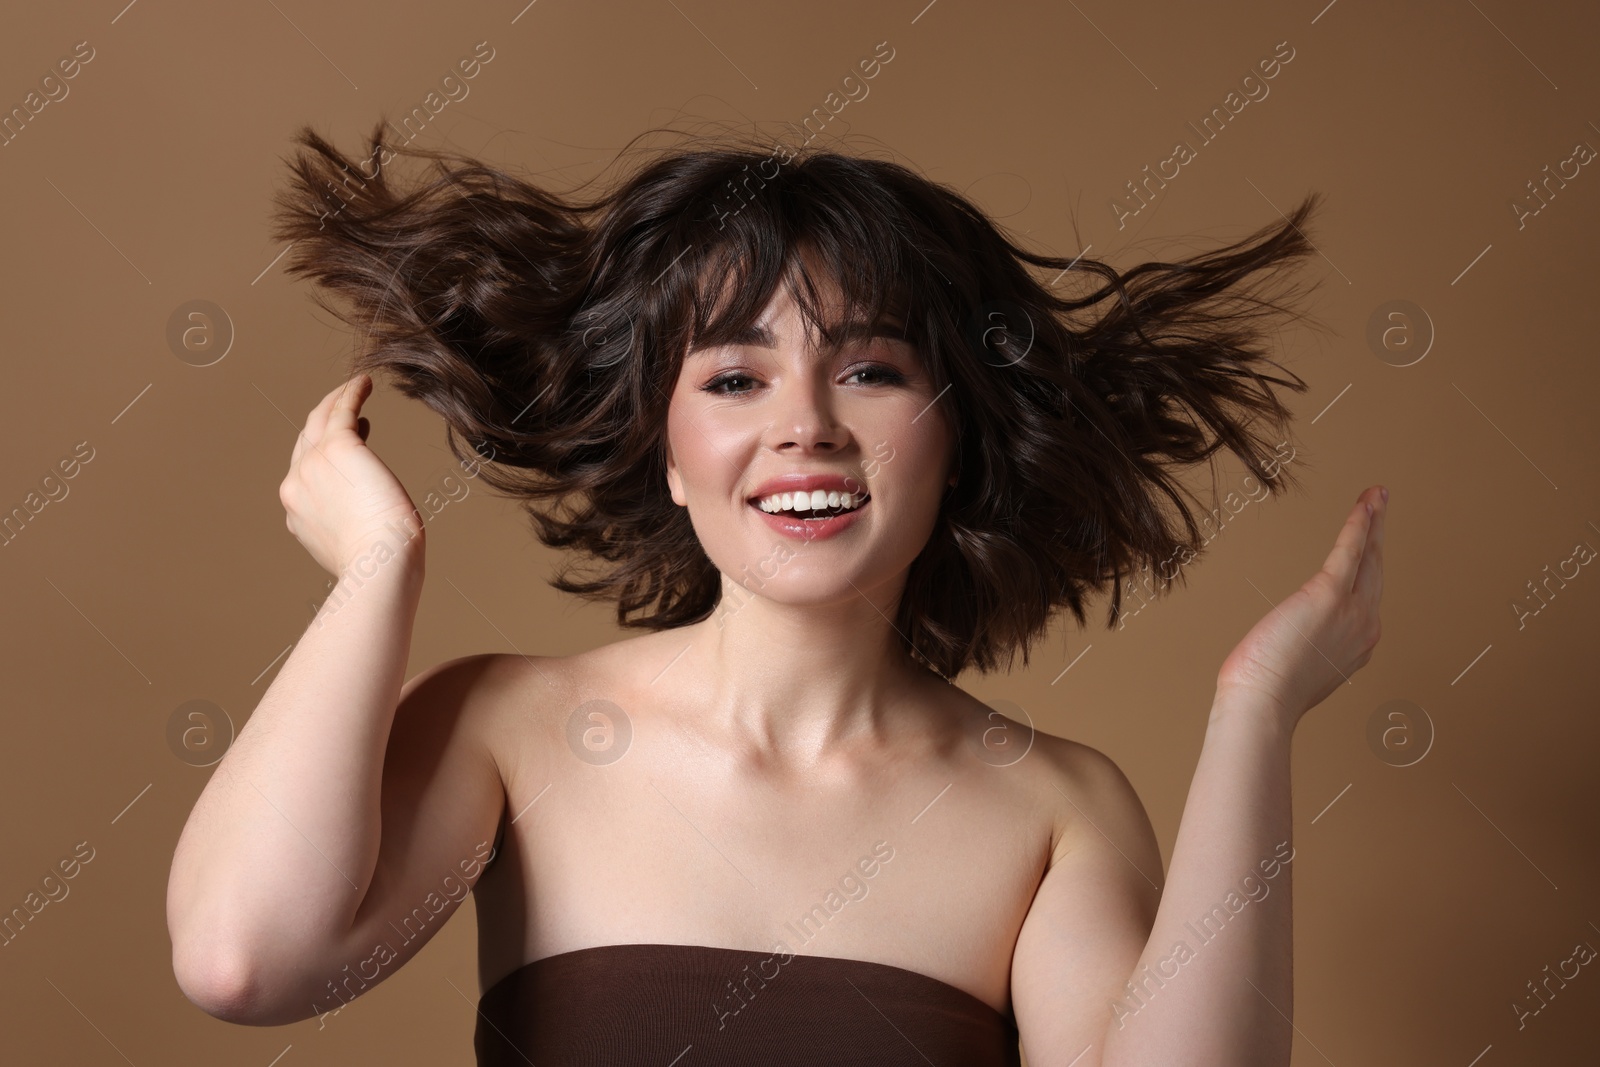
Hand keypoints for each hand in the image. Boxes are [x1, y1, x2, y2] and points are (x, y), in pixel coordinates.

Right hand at [278, 374, 423, 575]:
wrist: (378, 564)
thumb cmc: (380, 564)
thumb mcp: (352, 545)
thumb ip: (348, 526)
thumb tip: (365, 518)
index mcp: (298, 513)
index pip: (307, 473)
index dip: (326, 453)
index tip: (354, 441)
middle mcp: (297, 486)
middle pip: (306, 442)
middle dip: (324, 424)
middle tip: (347, 412)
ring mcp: (312, 465)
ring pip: (319, 421)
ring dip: (335, 401)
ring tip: (353, 389)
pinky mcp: (338, 448)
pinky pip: (341, 410)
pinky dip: (351, 393)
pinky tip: (364, 383)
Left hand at [1215, 486, 1386, 729]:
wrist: (1263, 703)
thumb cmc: (1268, 691)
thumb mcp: (1302, 668)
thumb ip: (1311, 648)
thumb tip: (1296, 639)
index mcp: (1358, 645)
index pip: (1366, 596)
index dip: (1369, 566)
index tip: (1370, 545)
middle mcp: (1365, 627)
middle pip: (1376, 571)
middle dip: (1379, 536)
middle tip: (1381, 507)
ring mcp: (1352, 611)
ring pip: (1368, 556)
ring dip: (1374, 521)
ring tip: (1377, 496)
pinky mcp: (1329, 596)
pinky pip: (1350, 550)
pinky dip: (1359, 524)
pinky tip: (1365, 504)